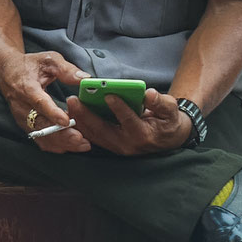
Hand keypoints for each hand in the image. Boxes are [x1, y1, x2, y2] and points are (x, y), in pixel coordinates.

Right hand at [0, 50, 90, 152]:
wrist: (7, 72)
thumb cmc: (29, 65)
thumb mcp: (48, 59)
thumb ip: (66, 69)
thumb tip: (85, 78)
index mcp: (27, 88)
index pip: (40, 103)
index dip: (53, 113)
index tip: (66, 121)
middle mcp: (22, 106)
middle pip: (42, 125)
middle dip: (62, 134)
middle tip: (81, 139)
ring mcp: (22, 118)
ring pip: (41, 136)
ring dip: (61, 142)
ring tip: (82, 144)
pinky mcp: (25, 125)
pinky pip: (39, 139)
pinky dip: (55, 145)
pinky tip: (70, 146)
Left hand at [68, 88, 191, 155]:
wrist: (168, 138)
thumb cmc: (168, 121)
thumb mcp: (170, 110)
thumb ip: (160, 102)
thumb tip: (149, 94)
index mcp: (143, 134)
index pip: (129, 120)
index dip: (119, 108)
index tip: (109, 95)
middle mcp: (128, 144)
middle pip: (103, 130)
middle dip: (87, 115)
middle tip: (74, 100)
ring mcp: (118, 147)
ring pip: (95, 135)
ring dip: (81, 120)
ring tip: (71, 104)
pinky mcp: (111, 146)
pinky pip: (93, 137)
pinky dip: (83, 126)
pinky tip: (73, 113)